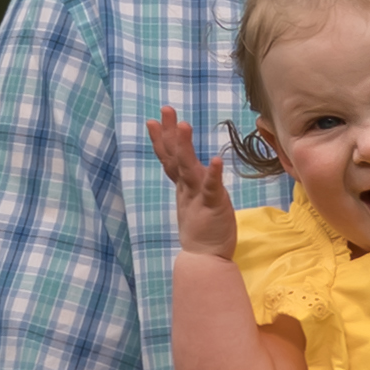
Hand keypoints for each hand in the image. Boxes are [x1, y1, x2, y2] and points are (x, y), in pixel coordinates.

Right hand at [146, 107, 241, 258]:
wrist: (205, 259)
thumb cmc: (203, 230)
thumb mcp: (194, 201)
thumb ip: (192, 183)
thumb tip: (190, 167)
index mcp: (182, 187)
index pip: (169, 159)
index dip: (161, 139)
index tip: (153, 120)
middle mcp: (186, 188)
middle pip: (174, 157)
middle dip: (168, 133)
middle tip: (166, 110)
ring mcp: (197, 196)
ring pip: (188, 168)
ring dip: (185, 146)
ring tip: (184, 125)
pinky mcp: (212, 206)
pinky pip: (212, 188)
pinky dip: (214, 173)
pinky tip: (217, 159)